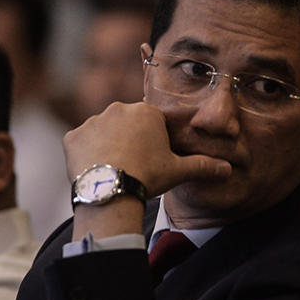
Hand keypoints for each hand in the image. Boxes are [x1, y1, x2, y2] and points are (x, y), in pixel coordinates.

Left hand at [64, 102, 231, 197]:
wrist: (111, 191)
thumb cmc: (147, 176)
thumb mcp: (178, 171)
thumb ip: (202, 166)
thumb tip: (226, 169)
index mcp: (146, 112)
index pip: (152, 123)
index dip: (153, 142)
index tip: (152, 160)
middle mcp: (117, 109)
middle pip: (126, 125)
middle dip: (130, 141)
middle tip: (134, 166)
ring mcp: (92, 122)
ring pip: (103, 133)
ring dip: (107, 147)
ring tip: (115, 171)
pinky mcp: (72, 137)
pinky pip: (81, 144)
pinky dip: (86, 156)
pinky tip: (96, 172)